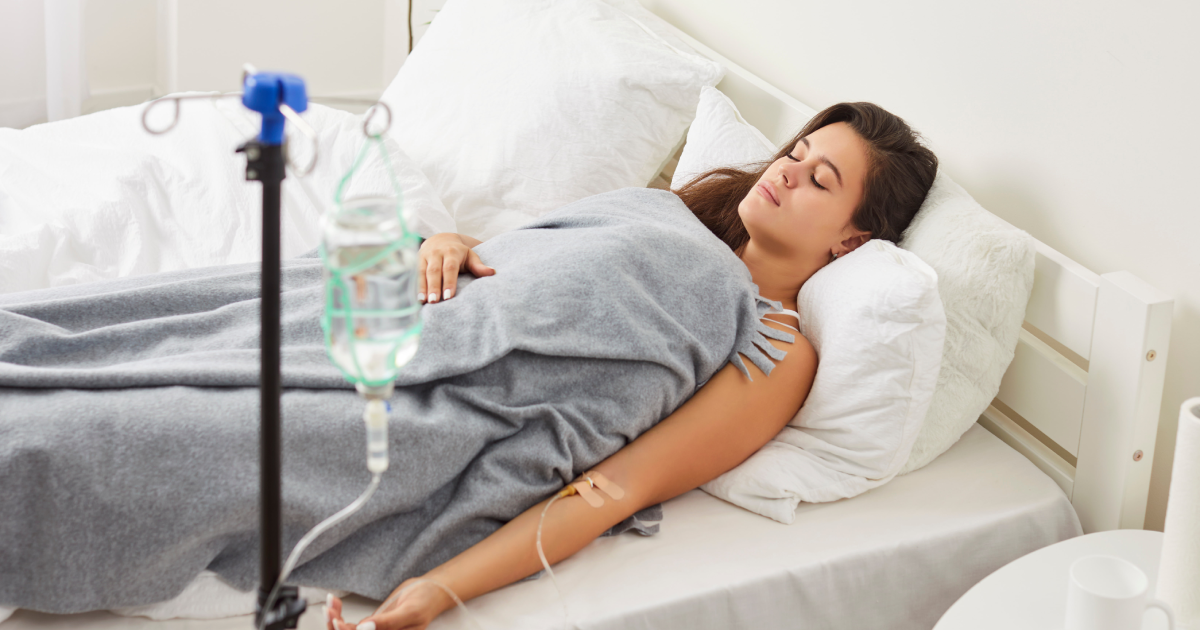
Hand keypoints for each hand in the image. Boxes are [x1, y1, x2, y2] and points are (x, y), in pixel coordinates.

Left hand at [325, 579, 450, 629]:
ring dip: (334, 620)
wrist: (430, 591)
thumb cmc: (426, 602)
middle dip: (335, 626)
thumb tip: (363, 628)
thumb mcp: (410, 612)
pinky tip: (335, 602)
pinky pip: (349, 625)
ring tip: (331, 603)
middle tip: (330, 609)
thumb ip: (387, 623)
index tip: (337, 621)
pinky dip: (339, 614)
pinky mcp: (370, 625)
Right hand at [418, 233, 493, 303]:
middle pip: (434, 271)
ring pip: (421, 272)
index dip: (449, 282)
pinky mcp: (415, 260)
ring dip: (421, 287)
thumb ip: (479, 266)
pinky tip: (413, 297)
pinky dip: (413, 285)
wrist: (440, 239)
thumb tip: (492, 272)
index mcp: (451, 252)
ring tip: (422, 301)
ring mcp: (424, 256)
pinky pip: (412, 273)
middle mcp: (436, 253)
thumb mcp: (470, 256)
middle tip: (434, 302)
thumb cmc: (458, 253)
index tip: (449, 296)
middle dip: (434, 286)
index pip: (450, 268)